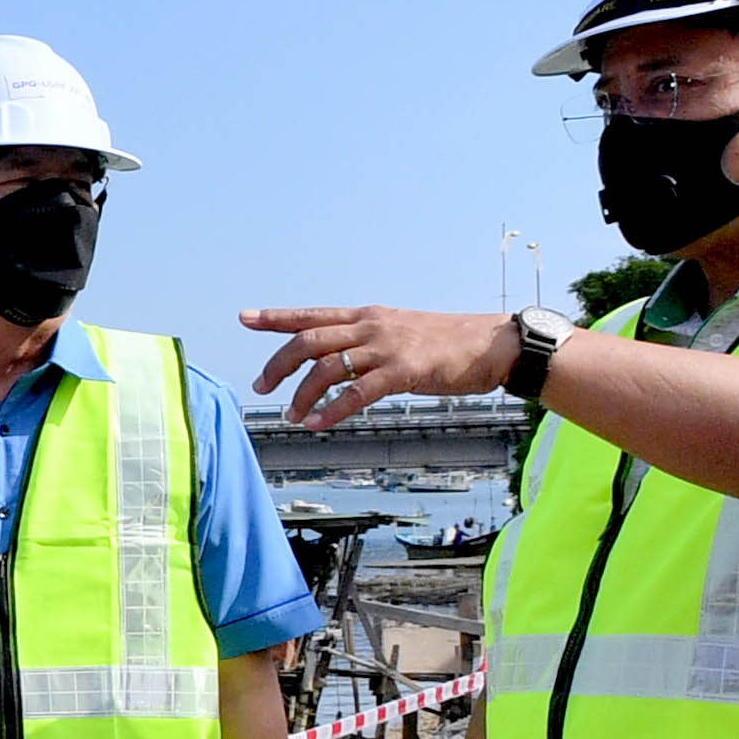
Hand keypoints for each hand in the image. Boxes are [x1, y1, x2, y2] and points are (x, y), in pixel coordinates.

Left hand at [241, 303, 519, 428]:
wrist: (492, 344)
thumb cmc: (446, 342)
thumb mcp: (399, 333)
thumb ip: (367, 343)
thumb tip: (338, 361)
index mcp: (367, 317)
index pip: (312, 314)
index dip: (276, 317)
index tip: (245, 317)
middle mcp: (371, 327)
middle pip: (309, 340)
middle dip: (278, 363)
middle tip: (261, 386)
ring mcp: (387, 347)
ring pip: (328, 366)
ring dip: (303, 393)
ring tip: (291, 415)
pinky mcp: (405, 370)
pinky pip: (358, 392)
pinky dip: (333, 410)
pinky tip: (319, 423)